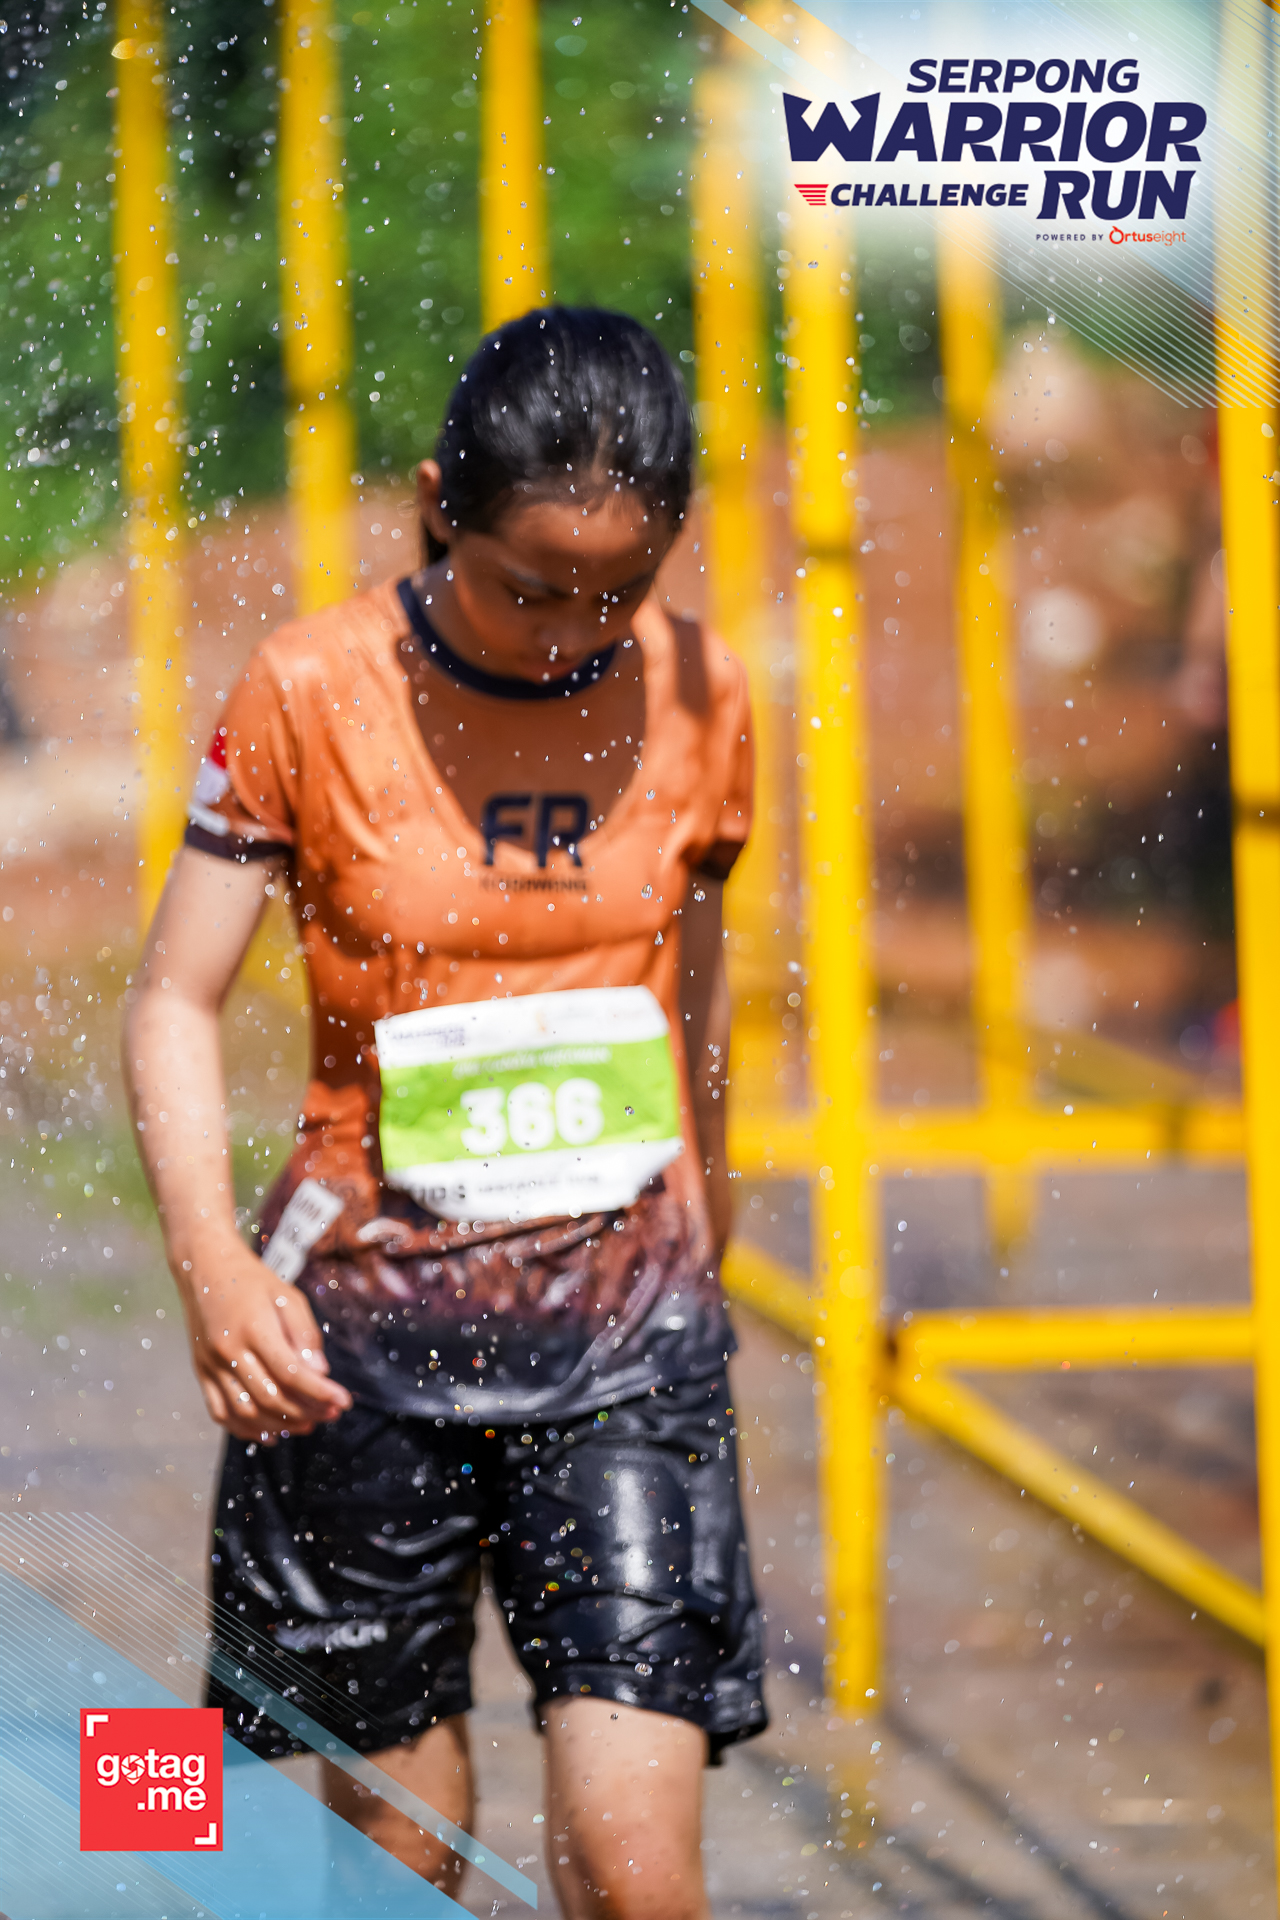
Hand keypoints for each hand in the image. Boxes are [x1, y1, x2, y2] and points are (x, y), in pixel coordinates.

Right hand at [177, 1243, 352, 1441]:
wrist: (205, 1268)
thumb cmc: (252, 1281)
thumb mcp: (288, 1296)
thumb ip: (305, 1335)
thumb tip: (320, 1372)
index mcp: (254, 1329)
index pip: (290, 1373)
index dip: (320, 1393)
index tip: (344, 1401)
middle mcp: (229, 1351)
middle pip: (269, 1397)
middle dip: (306, 1412)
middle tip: (331, 1414)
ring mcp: (211, 1365)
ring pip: (246, 1412)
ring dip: (279, 1425)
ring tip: (307, 1424)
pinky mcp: (201, 1373)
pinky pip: (221, 1413)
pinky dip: (245, 1429)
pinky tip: (270, 1432)